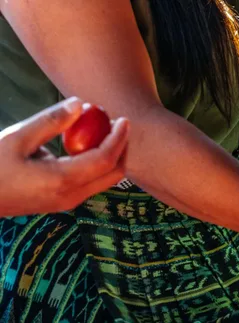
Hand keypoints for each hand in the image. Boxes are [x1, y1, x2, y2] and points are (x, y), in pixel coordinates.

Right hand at [0, 97, 128, 216]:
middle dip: (121, 148)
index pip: (105, 159)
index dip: (118, 138)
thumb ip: (51, 121)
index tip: (123, 119)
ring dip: (110, 156)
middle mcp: (71, 196)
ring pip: (104, 180)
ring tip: (102, 130)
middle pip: (113, 174)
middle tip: (117, 123)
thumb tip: (80, 104)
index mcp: (62, 180)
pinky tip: (85, 144)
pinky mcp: (62, 202)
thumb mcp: (17, 138)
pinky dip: (96, 164)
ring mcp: (67, 203)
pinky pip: (90, 183)